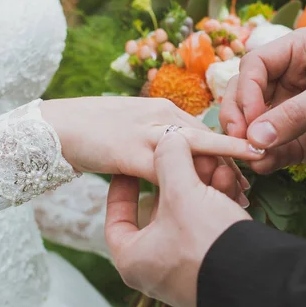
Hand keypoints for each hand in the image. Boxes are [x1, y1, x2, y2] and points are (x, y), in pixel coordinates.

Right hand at [41, 97, 263, 183]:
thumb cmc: (93, 129)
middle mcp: (162, 115)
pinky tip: (203, 197)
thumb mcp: (133, 127)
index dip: (227, 151)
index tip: (245, 168)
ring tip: (241, 194)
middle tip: (249, 188)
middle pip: (208, 140)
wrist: (56, 126)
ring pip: (197, 150)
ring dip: (220, 173)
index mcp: (164, 109)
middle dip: (232, 165)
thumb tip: (174, 157)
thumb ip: (157, 138)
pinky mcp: (131, 150)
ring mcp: (147, 130)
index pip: (204, 131)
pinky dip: (189, 182)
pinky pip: (168, 169)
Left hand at [105, 132, 249, 306]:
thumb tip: (168, 137)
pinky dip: (215, 203)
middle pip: (159, 211)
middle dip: (178, 179)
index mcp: (133, 259)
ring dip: (201, 185)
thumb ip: (169, 158)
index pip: (117, 217)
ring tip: (218, 166)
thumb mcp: (182, 192)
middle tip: (188, 157)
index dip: (123, 187)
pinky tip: (229, 183)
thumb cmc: (207, 241)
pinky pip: (206, 229)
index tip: (131, 167)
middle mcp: (155, 269)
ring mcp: (184, 271)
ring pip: (187, 216)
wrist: (261, 278)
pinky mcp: (211, 267)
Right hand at [220, 28, 305, 175]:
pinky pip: (270, 150)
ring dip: (245, 140)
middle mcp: (288, 81)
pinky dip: (263, 158)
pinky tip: (264, 165)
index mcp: (297, 53)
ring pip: (252, 124)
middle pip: (244, 95)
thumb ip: (296, 115)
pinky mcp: (298, 142)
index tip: (249, 118)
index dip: (246, 91)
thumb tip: (254, 138)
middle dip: (237, 116)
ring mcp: (291, 113)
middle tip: (239, 138)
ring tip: (250, 155)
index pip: (254, 66)